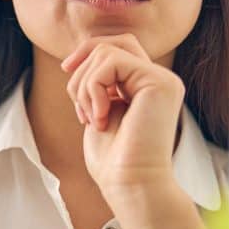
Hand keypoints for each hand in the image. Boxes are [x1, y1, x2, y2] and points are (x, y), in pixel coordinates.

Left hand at [61, 34, 184, 193]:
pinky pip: (111, 62)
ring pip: (106, 52)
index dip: (87, 52)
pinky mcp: (160, 82)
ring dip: (84, 86)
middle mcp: (159, 80)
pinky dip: (93, 88)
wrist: (131, 186)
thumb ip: (97, 85)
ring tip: (91, 118)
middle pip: (112, 42)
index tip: (66, 70)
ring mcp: (162, 79)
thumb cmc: (113, 161)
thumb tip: (77, 60)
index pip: (117, 47)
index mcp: (146, 86)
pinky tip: (100, 118)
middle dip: (82, 66)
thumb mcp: (98, 112)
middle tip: (79, 105)